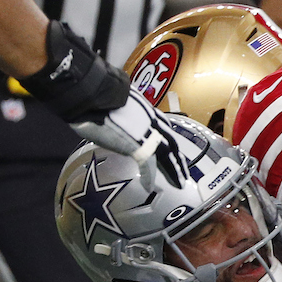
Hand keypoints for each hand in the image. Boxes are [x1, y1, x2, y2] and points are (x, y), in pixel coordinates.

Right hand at [71, 89, 193, 186]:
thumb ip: (122, 113)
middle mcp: (151, 121)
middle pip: (170, 143)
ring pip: (167, 155)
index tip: (171, 149)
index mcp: (146, 110)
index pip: (162, 127)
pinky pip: (148, 165)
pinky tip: (148, 187)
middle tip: (184, 172)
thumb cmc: (96, 95)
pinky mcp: (140, 145)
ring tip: (179, 183)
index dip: (167, 139)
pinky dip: (148, 177)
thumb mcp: (115, 103)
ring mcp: (148, 133)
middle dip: (178, 159)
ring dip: (174, 171)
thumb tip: (113, 118)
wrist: (96, 94)